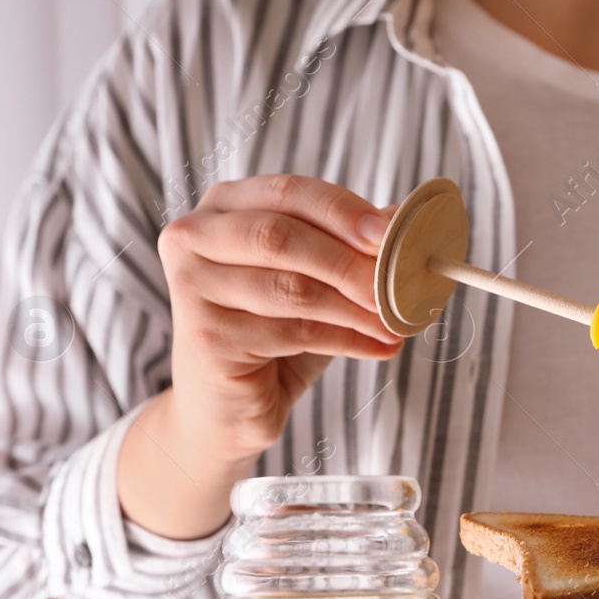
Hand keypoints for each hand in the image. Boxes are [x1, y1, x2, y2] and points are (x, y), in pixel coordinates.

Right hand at [120, 175, 401, 537]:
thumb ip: (350, 246)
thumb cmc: (273, 334)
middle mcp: (194, 238)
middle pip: (281, 236)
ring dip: (355, 307)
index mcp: (223, 207)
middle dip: (349, 262)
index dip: (343, 211)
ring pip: (291, 288)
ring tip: (395, 321)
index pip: (288, 192)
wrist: (230, 405)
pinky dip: (347, 339)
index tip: (390, 235)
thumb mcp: (315, 280)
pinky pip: (293, 332)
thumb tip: (405, 218)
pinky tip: (380, 347)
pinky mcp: (207, 335)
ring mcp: (193, 286)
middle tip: (398, 284)